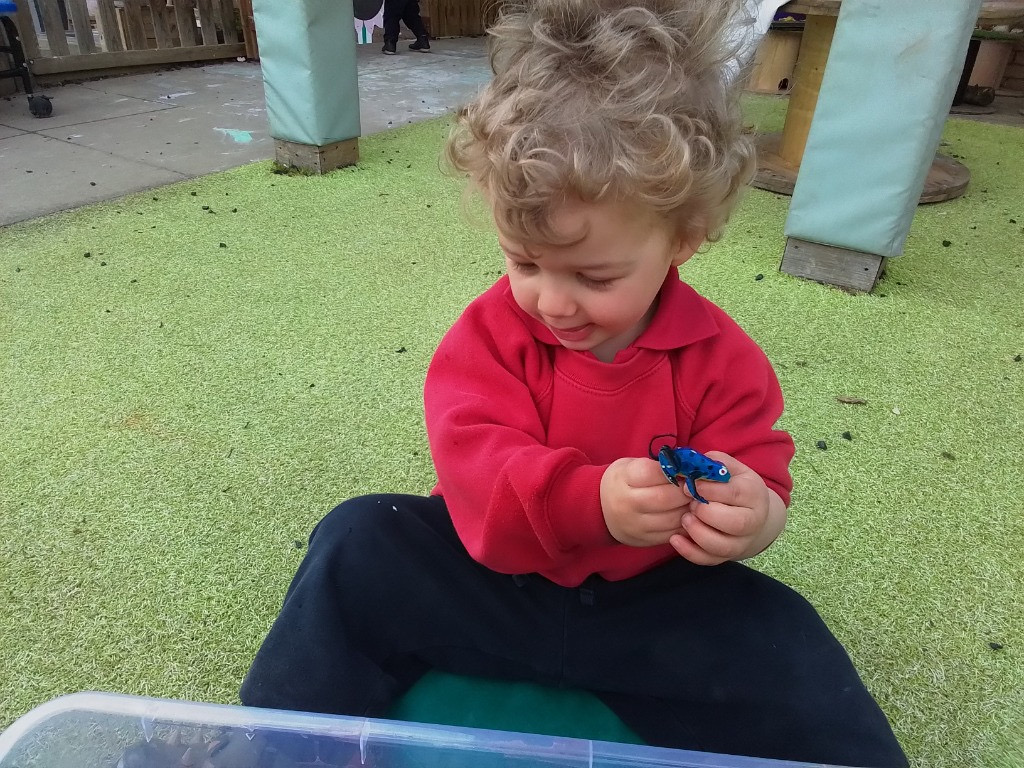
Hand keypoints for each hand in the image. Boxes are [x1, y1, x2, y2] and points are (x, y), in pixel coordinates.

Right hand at [600, 457, 689, 546]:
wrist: (600, 510)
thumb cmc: (622, 482)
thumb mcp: (631, 466)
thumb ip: (656, 466)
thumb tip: (688, 469)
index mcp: (623, 479)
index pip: (654, 473)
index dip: (676, 470)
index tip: (687, 470)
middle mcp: (627, 504)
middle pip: (665, 497)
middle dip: (687, 491)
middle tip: (697, 487)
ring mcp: (635, 525)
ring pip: (672, 518)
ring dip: (689, 509)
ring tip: (695, 501)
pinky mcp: (644, 540)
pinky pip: (672, 533)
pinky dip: (685, 524)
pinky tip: (688, 515)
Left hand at [668, 452, 784, 565]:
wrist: (750, 513)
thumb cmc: (734, 485)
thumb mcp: (730, 468)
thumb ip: (714, 463)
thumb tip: (690, 463)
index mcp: (754, 494)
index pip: (734, 494)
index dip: (709, 489)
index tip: (690, 484)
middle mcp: (753, 521)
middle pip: (735, 523)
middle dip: (707, 513)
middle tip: (690, 504)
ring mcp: (741, 542)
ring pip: (723, 546)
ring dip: (699, 533)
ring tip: (685, 519)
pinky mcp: (726, 556)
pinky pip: (709, 559)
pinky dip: (690, 552)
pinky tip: (675, 539)